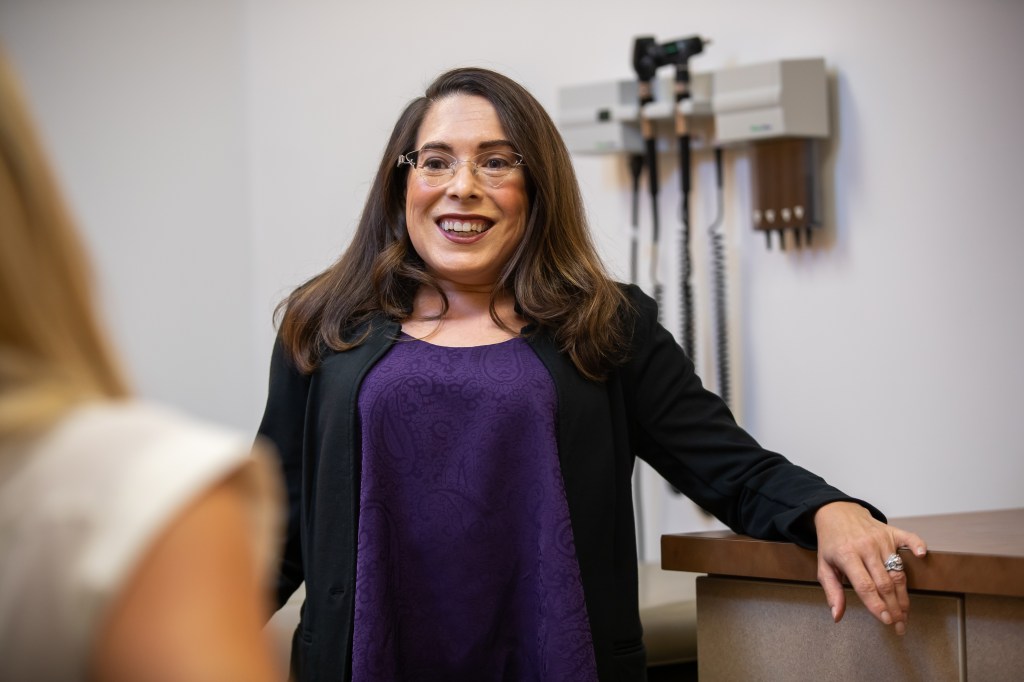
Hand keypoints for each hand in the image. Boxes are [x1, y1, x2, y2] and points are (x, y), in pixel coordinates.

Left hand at [813, 501, 926, 634]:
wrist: (836, 513)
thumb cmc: (831, 543)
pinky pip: (909, 538)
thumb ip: (832, 591)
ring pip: (897, 571)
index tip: (886, 621)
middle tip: (900, 625)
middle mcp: (866, 547)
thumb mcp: (824, 566)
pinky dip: (917, 545)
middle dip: (894, 607)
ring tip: (906, 613)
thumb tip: (837, 616)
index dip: (877, 605)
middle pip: (885, 582)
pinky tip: (922, 556)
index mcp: (846, 555)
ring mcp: (880, 539)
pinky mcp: (891, 532)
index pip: (865, 585)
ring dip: (904, 594)